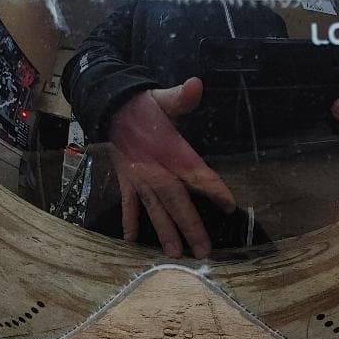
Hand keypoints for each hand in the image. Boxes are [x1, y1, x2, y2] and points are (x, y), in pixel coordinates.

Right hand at [108, 77, 236, 258]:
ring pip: (154, 208)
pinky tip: (130, 239)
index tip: (229, 205)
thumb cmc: (143, 105)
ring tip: (175, 253)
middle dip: (190, 226)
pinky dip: (128, 219)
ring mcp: (138, 177)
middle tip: (203, 251)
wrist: (108, 106)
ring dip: (164, 231)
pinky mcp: (125, 179)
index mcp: (169, 149)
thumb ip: (181, 96)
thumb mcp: (162, 98)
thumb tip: (196, 84)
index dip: (213, 188)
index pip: (195, 172)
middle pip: (176, 200)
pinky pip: (128, 203)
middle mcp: (154, 168)